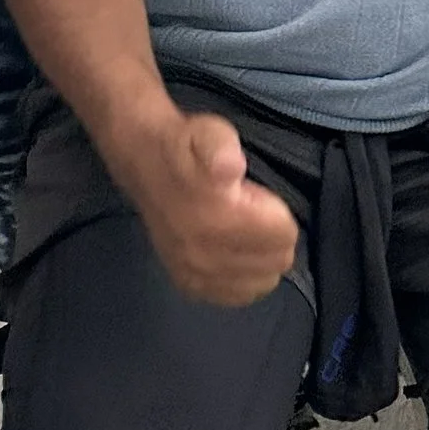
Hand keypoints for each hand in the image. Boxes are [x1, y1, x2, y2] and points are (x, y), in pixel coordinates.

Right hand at [123, 107, 301, 307]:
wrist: (145, 162)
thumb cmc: (187, 146)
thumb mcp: (210, 132)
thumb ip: (223, 148)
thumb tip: (231, 167)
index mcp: (216, 218)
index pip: (283, 235)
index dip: (278, 212)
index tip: (258, 197)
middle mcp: (205, 254)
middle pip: (276, 262)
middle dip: (274, 237)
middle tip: (252, 214)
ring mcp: (196, 274)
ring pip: (261, 283)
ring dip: (262, 260)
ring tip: (244, 234)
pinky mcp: (188, 285)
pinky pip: (237, 296)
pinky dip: (244, 279)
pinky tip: (235, 255)